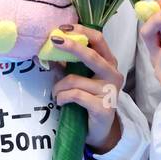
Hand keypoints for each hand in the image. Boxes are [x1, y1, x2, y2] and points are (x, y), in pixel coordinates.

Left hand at [50, 24, 124, 152]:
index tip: (62, 28)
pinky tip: (61, 102)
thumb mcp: (79, 78)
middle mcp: (113, 74)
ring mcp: (110, 92)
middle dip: (71, 46)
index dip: (81, 31)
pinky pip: (75, 95)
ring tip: (56, 93)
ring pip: (75, 79)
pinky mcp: (103, 108)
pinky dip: (62, 97)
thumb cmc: (87, 100)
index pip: (99, 39)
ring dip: (59, 86)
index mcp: (109, 63)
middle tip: (54, 41)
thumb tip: (46, 50)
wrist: (99, 130)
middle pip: (92, 55)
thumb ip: (68, 64)